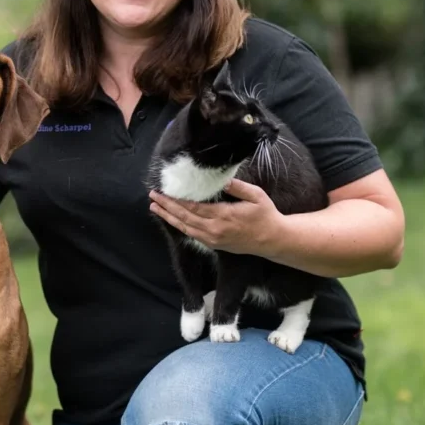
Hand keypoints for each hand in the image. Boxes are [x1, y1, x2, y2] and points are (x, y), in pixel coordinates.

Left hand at [149, 179, 284, 255]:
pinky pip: (192, 234)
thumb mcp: (256, 195)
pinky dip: (179, 226)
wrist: (272, 240)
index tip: (163, 192)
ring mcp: (213, 239)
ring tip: (154, 208)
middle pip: (184, 218)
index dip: (175, 201)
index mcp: (223, 216)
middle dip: (166, 207)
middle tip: (152, 197)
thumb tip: (222, 179)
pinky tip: (172, 219)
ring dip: (168, 217)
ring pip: (185, 228)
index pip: (192, 208)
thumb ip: (237, 187)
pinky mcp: (214, 245)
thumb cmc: (265, 215)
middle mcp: (214, 230)